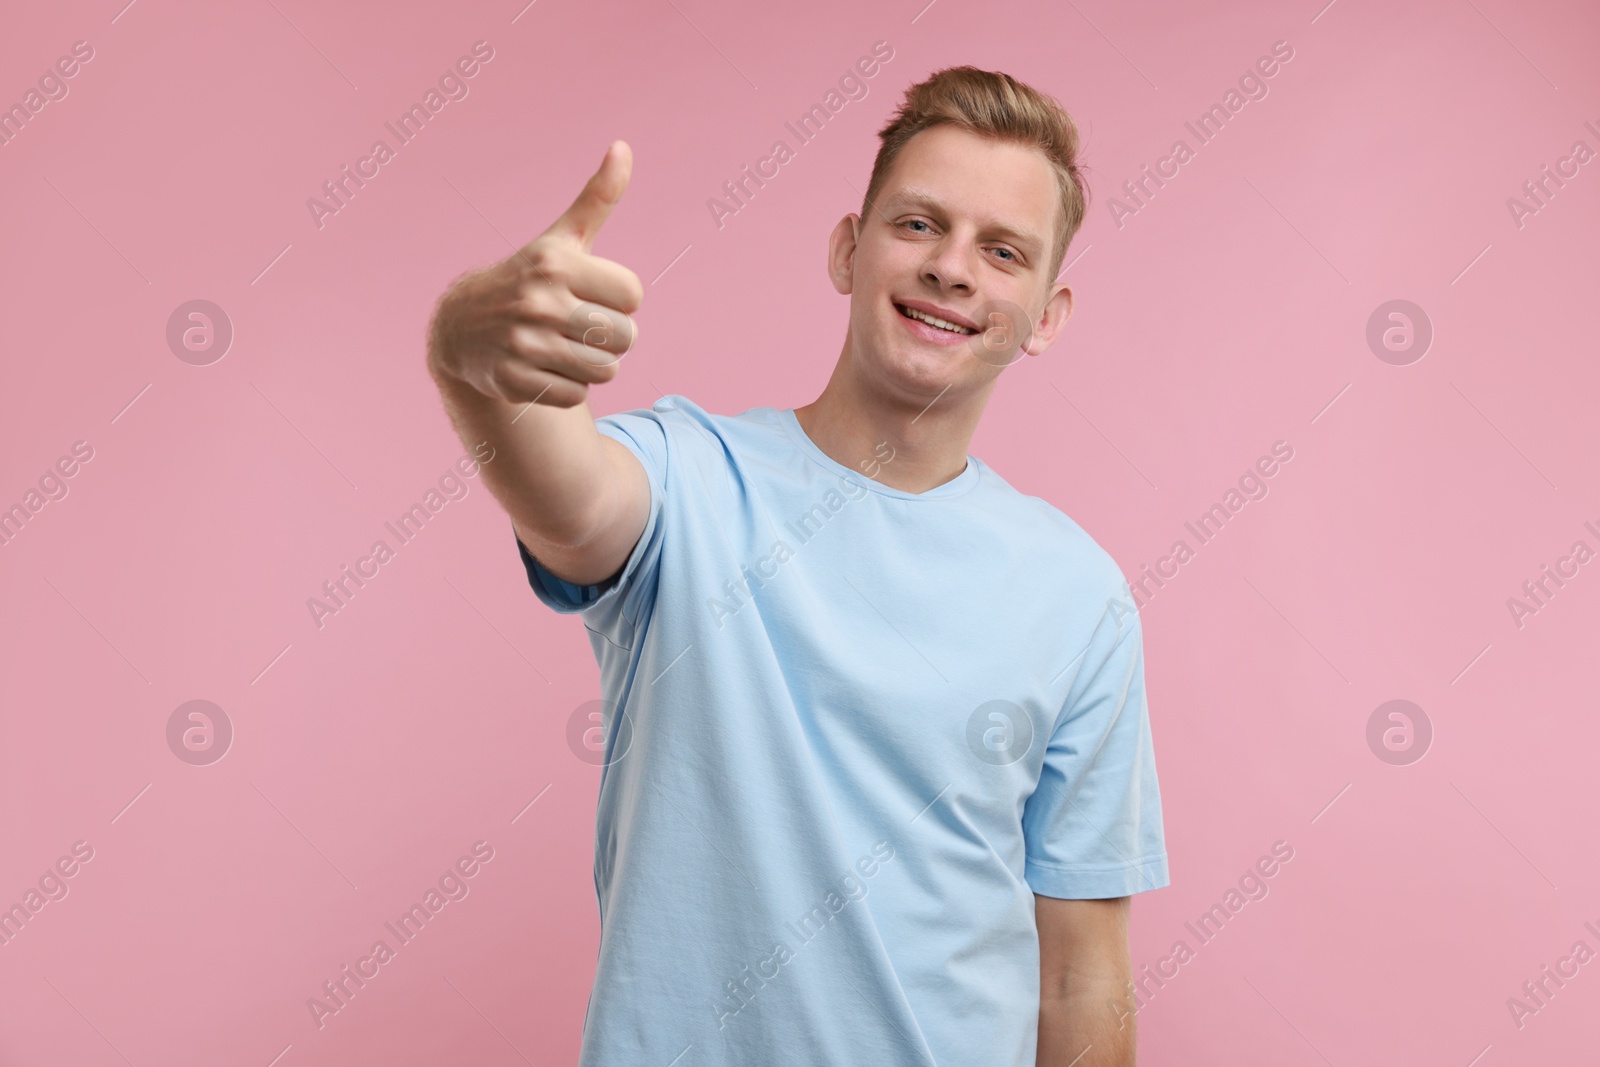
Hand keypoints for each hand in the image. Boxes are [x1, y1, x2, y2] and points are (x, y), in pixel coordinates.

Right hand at [428, 140, 642, 405]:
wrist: (461, 328)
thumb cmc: (530, 280)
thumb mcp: (561, 240)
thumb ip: (597, 198)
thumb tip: (623, 147)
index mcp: (555, 264)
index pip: (633, 296)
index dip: (621, 299)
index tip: (593, 294)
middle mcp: (538, 302)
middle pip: (625, 337)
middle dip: (611, 336)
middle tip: (581, 325)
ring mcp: (523, 344)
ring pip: (605, 371)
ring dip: (593, 364)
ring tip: (564, 346)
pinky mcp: (514, 382)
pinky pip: (576, 395)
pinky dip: (568, 387)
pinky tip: (545, 368)